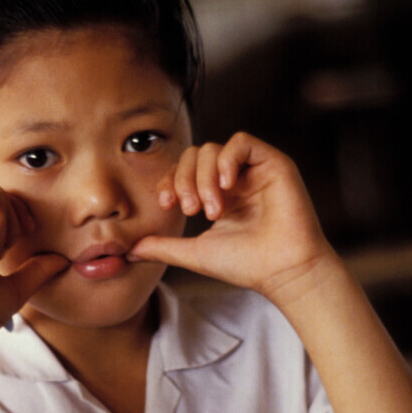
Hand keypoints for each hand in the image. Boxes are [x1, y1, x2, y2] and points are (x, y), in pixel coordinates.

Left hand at [129, 132, 334, 305]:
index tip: (166, 204)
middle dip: (184, 180)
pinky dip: (226, 160)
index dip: (170, 181)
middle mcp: (235, 179)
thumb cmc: (245, 265)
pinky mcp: (273, 163)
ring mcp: (254, 170)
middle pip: (194, 156)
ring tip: (211, 209)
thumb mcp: (194, 253)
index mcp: (218, 195)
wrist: (282, 271)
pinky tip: (226, 186)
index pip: (184, 171)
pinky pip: (241, 142)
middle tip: (190, 209)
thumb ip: (163, 246)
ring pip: (213, 149)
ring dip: (204, 177)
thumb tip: (129, 250)